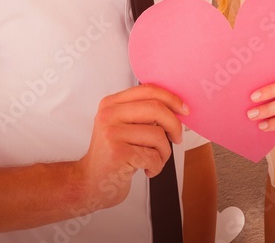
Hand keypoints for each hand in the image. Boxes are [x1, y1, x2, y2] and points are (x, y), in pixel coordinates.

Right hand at [75, 84, 187, 209]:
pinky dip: (156, 166)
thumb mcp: (122, 126)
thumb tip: (177, 107)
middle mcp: (109, 115)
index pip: (148, 90)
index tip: (184, 110)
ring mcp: (112, 134)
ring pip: (158, 135)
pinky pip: (153, 156)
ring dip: (164, 153)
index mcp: (111, 103)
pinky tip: (147, 170)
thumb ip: (142, 113)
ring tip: (154, 160)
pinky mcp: (118, 153)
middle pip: (156, 109)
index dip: (171, 98)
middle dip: (174, 125)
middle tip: (177, 138)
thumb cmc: (113, 155)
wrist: (89, 183)